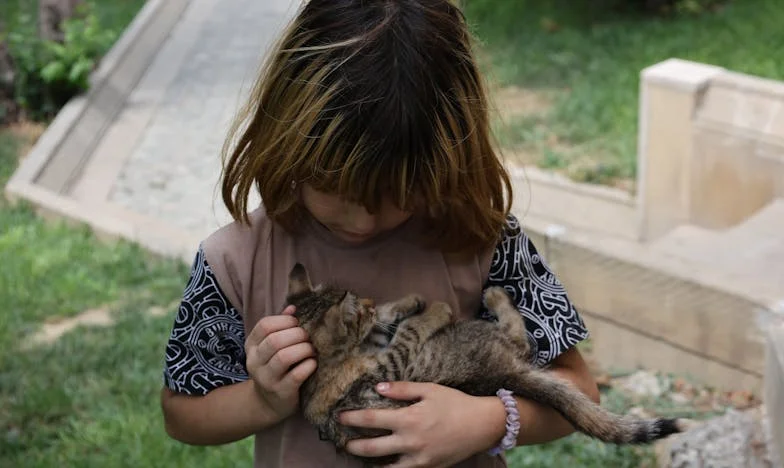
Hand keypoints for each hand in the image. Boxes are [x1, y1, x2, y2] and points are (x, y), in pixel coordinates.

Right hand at [244, 305, 316, 421]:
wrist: (270, 404)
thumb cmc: (276, 368)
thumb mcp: (272, 348)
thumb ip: (281, 327)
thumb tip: (293, 307)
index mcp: (251, 346)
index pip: (264, 325)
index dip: (284, 321)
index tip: (297, 323)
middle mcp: (255, 362)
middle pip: (275, 340)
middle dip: (297, 334)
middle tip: (308, 337)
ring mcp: (267, 379)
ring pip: (284, 357)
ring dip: (304, 349)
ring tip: (312, 350)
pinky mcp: (281, 393)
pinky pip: (297, 375)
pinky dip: (308, 365)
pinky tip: (313, 364)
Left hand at [339, 382, 506, 467]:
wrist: (482, 425)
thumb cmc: (455, 403)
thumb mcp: (429, 389)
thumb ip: (402, 389)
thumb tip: (378, 388)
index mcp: (409, 419)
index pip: (371, 420)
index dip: (351, 419)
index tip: (340, 417)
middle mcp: (410, 442)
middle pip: (371, 448)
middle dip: (352, 446)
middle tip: (343, 442)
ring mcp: (418, 458)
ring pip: (384, 466)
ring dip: (368, 461)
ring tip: (359, 455)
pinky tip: (382, 465)